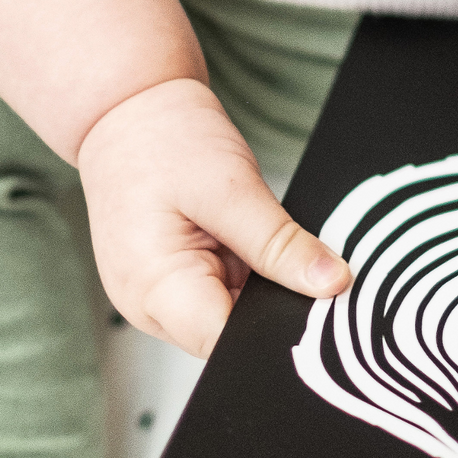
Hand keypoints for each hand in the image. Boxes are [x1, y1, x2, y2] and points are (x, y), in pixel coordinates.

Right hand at [79, 77, 349, 357]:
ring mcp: (158, 302)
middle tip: (304, 267)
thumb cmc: (162, 139)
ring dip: (259, 293)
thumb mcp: (231, 188)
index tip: (319, 304)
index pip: (227, 346)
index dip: (276, 332)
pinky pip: (223, 300)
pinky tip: (251, 248)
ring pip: (232, 322)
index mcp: (153, 290)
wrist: (125, 112)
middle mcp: (149, 308)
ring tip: (262, 245)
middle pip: (231, 340)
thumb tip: (332, 284)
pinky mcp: (173, 288)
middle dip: (272, 310)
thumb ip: (280, 245)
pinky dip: (246, 280)